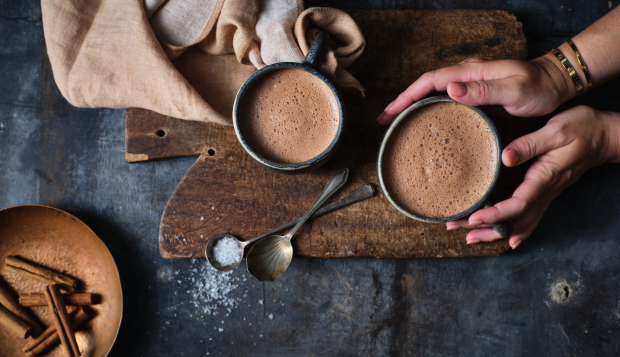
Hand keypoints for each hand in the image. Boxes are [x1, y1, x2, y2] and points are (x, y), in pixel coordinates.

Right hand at [376, 56, 575, 124]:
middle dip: (401, 102)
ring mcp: (468, 86)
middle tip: (384, 122)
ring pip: (431, 94)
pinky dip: (428, 110)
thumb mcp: (514, 89)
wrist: (555, 84)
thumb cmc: (538, 87)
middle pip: (424, 87)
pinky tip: (424, 122)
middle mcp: (465, 76)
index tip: (390, 112)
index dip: (406, 96)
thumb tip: (449, 89)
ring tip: (396, 124)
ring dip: (412, 107)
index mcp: (470, 72)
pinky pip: (444, 101)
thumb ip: (483, 90)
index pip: (429, 81)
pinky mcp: (474, 96)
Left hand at [445, 105, 619, 248]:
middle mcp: (544, 192)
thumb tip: (505, 158)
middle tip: (456, 228)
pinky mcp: (545, 193)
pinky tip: (505, 238)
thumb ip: (529, 145)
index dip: (495, 215)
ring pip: (519, 223)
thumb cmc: (583, 129)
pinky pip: (530, 218)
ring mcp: (546, 195)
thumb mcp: (556, 130)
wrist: (605, 136)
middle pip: (512, 220)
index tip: (474, 218)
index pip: (517, 204)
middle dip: (484, 228)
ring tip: (468, 237)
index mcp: (544, 178)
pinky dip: (516, 231)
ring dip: (494, 232)